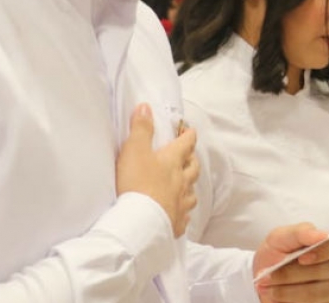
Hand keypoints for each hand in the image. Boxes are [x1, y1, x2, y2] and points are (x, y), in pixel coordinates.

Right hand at [115, 104, 198, 236]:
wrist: (141, 221)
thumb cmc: (138, 183)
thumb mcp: (135, 150)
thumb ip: (141, 128)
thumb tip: (145, 107)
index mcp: (173, 161)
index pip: (186, 143)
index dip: (188, 135)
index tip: (190, 130)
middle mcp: (182, 181)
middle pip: (193, 168)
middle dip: (192, 160)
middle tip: (190, 156)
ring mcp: (181, 202)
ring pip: (191, 192)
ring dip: (189, 186)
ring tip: (185, 185)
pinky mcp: (177, 222)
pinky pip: (184, 215)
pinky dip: (182, 210)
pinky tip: (178, 212)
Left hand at [255, 224, 328, 302]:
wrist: (263, 278)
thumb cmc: (276, 253)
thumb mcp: (280, 237)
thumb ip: (301, 232)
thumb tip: (322, 235)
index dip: (323, 251)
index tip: (301, 258)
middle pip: (324, 271)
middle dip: (291, 274)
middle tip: (267, 276)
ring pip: (314, 293)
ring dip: (286, 291)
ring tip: (267, 288)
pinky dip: (288, 301)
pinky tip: (275, 296)